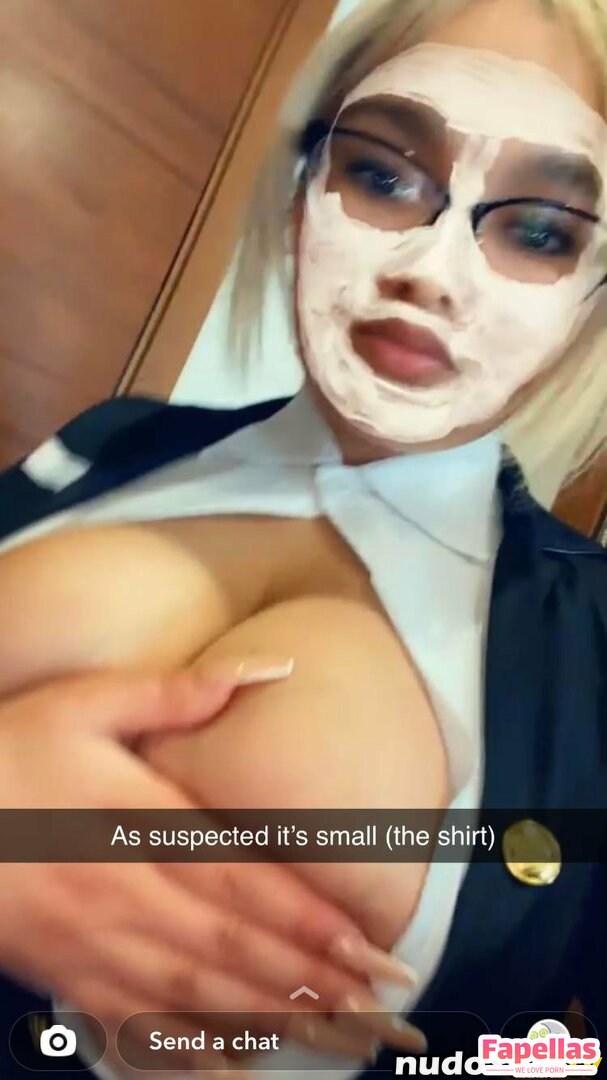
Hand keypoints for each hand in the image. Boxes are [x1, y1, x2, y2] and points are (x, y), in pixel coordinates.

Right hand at [0, 670, 423, 1068]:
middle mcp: (127, 895)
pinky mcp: (64, 974)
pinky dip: (189, 1053)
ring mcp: (95, 945)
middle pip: (236, 951)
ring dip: (273, 1023)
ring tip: (339, 1045)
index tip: (376, 953)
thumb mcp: (87, 700)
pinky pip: (134, 1025)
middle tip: (386, 1015)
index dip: (315, 924)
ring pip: (198, 998)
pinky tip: (234, 1070)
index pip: (247, 885)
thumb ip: (179, 691)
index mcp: (141, 825)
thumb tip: (271, 669)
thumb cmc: (10, 749)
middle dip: (317, 987)